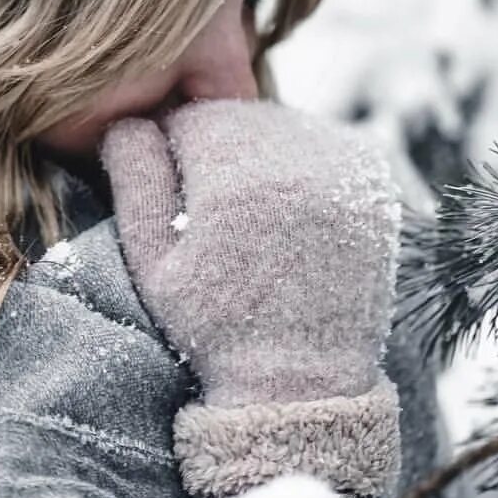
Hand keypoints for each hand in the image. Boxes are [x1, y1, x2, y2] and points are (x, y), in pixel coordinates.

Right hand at [100, 99, 402, 497]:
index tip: (178, 201)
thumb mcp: (153, 263)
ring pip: (281, 128)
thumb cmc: (216, 327)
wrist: (301, 379)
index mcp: (235, 174)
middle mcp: (296, 157)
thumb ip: (136, 183)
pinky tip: (289, 215)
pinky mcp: (372, 180)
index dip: (172, 155)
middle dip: (219, 153)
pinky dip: (302, 167)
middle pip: (239, 118)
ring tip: (253, 221)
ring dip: (260, 158)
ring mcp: (342, 167)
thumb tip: (126, 121)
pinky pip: (323, 145)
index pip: (189, 118)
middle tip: (217, 216)